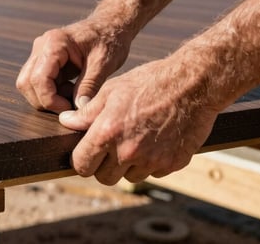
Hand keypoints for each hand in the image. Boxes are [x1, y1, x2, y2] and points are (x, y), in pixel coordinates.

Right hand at [16, 18, 131, 112]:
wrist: (111, 24)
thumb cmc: (109, 39)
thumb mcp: (103, 64)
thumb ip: (89, 86)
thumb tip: (79, 109)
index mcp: (55, 43)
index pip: (38, 79)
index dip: (50, 100)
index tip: (69, 109)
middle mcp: (42, 46)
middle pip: (26, 82)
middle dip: (44, 100)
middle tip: (68, 107)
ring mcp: (40, 52)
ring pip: (28, 82)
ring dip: (47, 96)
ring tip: (71, 96)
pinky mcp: (44, 59)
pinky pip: (39, 80)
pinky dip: (51, 91)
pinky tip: (70, 89)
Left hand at [58, 58, 221, 184]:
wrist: (193, 85)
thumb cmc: (149, 82)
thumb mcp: (112, 91)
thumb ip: (87, 113)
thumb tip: (66, 122)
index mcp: (108, 133)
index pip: (82, 165)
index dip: (82, 159)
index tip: (87, 152)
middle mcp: (128, 152)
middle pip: (105, 177)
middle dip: (104, 165)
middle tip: (111, 146)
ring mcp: (152, 161)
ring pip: (129, 177)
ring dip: (128, 165)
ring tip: (136, 138)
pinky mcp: (172, 164)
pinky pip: (153, 172)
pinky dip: (151, 162)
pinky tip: (155, 140)